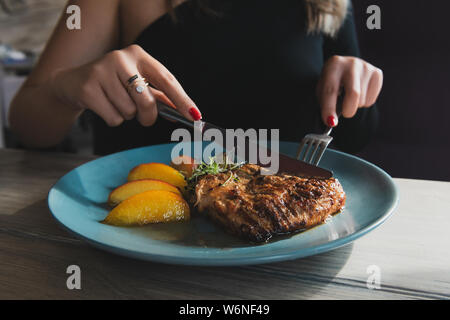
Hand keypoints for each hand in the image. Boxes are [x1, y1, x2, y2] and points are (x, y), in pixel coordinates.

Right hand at [50, 44, 200, 126]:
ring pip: (130, 112)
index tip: (195, 115)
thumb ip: (160, 95)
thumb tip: (187, 111)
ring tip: (114, 102)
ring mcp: (102, 71)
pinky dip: (112, 119)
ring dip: (126, 115)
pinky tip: (103, 106)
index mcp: (138, 55)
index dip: (182, 99)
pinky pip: (113, 118)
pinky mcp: (88, 87)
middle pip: (147, 101)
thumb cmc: (113, 84)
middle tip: (143, 118)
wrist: (72, 83)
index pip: (166, 79)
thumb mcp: (136, 83)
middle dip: (147, 116)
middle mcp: (121, 58)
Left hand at [316, 55, 382, 126]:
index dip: (330, 108)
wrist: (345, 67)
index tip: (331, 122)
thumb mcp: (323, 90)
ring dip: (354, 105)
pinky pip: (371, 100)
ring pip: (362, 100)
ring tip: (349, 96)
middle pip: (354, 93)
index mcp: (333, 66)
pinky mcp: (377, 73)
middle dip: (348, 110)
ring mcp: (366, 67)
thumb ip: (326, 105)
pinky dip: (364, 103)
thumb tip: (332, 122)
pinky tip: (359, 93)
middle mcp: (351, 64)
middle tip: (345, 113)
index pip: (331, 90)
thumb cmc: (332, 82)